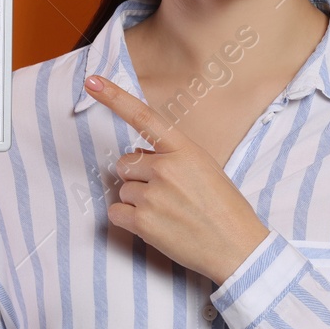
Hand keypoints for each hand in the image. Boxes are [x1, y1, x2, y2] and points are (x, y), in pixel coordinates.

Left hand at [83, 74, 269, 285]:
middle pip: (125, 163)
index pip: (143, 116)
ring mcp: (153, 195)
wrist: (238, 248)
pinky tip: (155, 226)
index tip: (91, 80)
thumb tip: (138, 156)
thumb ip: (172, 156)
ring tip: (168, 213)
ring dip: (137, 201)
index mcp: (184, 149)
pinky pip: (116, 213)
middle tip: (167, 195)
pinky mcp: (142, 221)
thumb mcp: (205, 168)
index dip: (114, 97)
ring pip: (123, 190)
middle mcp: (166, 167)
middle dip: (138, 178)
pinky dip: (129, 220)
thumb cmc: (224, 208)